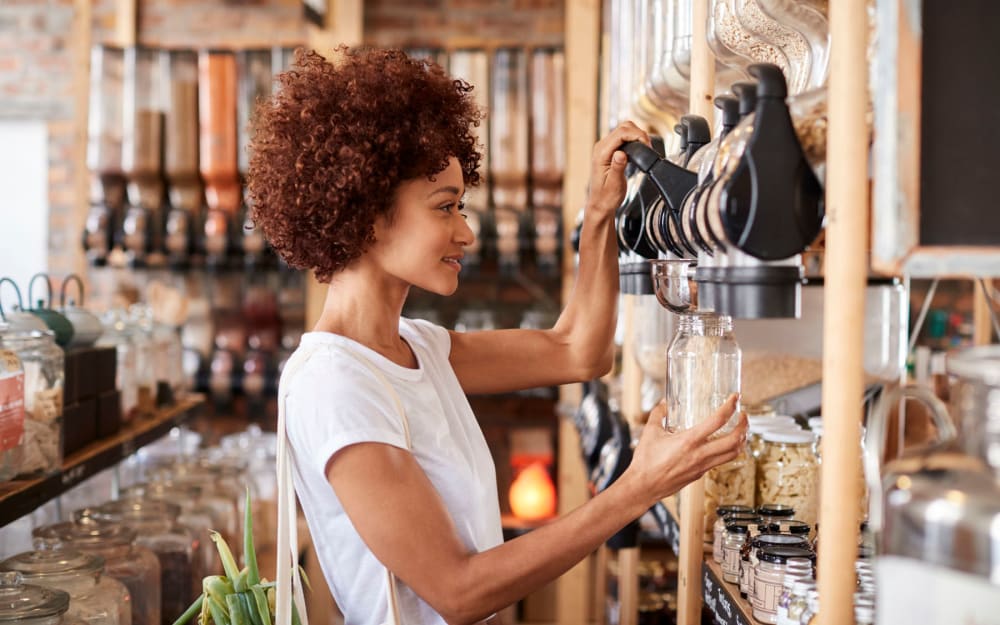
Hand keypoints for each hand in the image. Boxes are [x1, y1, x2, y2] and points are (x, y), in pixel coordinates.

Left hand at [585, 121, 650, 217]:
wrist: (601, 203)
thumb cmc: (606, 197)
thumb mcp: (614, 184)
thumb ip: (617, 167)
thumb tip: (620, 154)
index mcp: (601, 153)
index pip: (621, 133)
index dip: (637, 135)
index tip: (647, 145)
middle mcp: (602, 147)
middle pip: (624, 127)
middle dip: (639, 134)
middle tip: (648, 148)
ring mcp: (606, 148)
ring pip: (625, 130)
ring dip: (637, 136)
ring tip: (645, 149)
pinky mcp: (611, 150)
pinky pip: (624, 138)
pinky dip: (635, 140)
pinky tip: (639, 151)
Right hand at [623, 394, 747, 505]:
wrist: (644, 486)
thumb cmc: (645, 461)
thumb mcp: (650, 432)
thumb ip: (658, 414)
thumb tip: (663, 403)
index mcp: (689, 441)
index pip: (718, 421)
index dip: (730, 407)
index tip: (735, 398)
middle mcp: (700, 454)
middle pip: (734, 440)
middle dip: (744, 425)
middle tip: (744, 415)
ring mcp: (702, 466)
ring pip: (733, 454)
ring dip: (741, 440)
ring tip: (741, 430)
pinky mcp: (700, 474)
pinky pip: (721, 461)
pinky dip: (729, 451)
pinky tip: (725, 445)